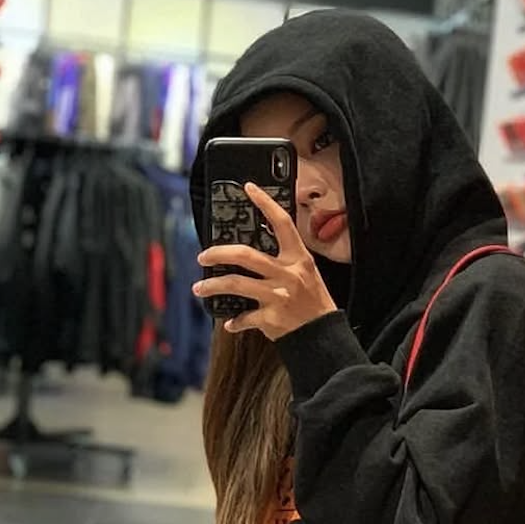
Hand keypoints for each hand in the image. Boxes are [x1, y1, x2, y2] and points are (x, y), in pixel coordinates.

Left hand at [194, 183, 337, 339]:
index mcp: (299, 259)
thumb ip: (284, 260)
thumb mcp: (306, 273)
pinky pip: (244, 317)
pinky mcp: (271, 318)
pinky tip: (229, 322)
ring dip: (212, 286)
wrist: (323, 335)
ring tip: (200, 289)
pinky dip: (233, 321)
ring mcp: (278, 297)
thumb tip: (251, 253)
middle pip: (245, 255)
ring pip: (235, 284)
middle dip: (218, 253)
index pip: (282, 224)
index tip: (249, 188)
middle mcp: (288, 275)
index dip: (265, 203)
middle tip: (204, 256)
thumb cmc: (314, 302)